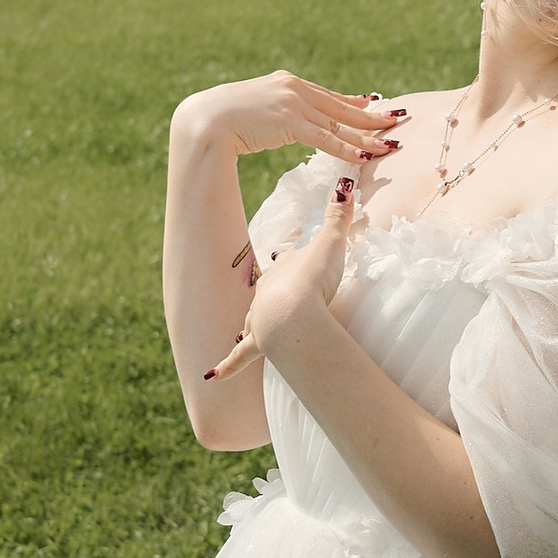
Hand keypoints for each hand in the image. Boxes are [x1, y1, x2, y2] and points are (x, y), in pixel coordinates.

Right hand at [173, 70, 405, 170]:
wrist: (204, 119)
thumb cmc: (221, 119)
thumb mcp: (254, 110)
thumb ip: (273, 113)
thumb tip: (278, 123)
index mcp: (287, 83)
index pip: (328, 96)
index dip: (353, 103)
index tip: (374, 105)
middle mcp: (294, 89)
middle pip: (342, 107)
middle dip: (372, 117)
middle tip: (398, 120)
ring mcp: (293, 104)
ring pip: (339, 124)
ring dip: (367, 136)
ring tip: (391, 144)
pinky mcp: (290, 122)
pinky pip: (326, 139)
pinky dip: (347, 148)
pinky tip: (365, 156)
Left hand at [207, 175, 353, 383]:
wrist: (293, 315)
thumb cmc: (312, 280)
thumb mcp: (331, 245)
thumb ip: (339, 216)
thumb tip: (345, 182)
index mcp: (282, 268)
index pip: (285, 259)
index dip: (288, 258)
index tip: (284, 255)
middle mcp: (266, 292)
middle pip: (266, 289)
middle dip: (269, 292)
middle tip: (272, 294)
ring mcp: (261, 319)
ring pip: (251, 321)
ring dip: (248, 327)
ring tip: (241, 333)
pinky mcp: (260, 346)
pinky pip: (241, 358)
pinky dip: (228, 366)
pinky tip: (212, 376)